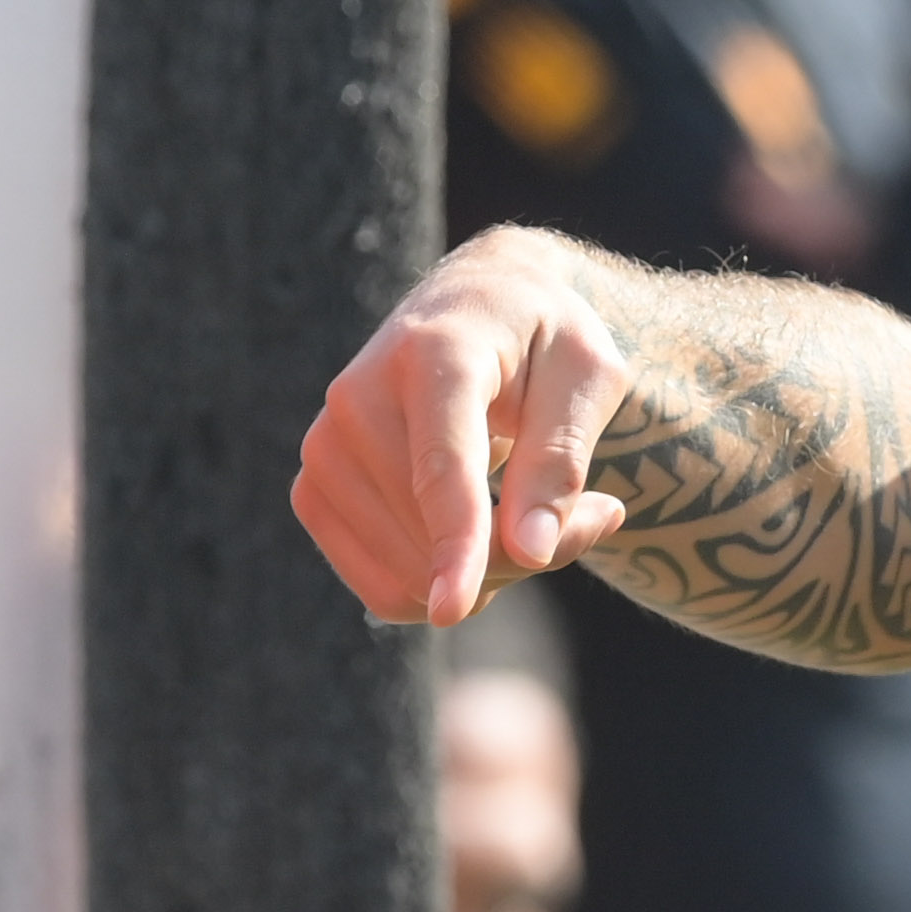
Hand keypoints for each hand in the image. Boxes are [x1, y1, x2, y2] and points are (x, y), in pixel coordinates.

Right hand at [295, 231, 633, 628]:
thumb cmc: (546, 339)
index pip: (440, 465)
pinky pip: (379, 584)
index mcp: (434, 352)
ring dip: (484, 576)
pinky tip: (477, 540)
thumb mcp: (587, 378)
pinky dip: (437, 585)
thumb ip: (561, 461)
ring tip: (528, 514)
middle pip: (429, 531)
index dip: (454, 541)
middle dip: (520, 556)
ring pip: (403, 572)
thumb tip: (530, 550)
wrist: (478, 305)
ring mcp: (326, 443)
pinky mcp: (315, 485)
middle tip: (594, 515)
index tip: (453, 607)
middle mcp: (359, 395)